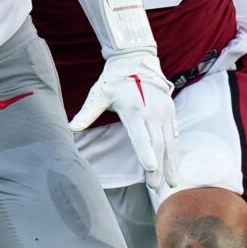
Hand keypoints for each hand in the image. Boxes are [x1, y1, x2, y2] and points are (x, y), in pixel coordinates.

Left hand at [71, 50, 179, 192]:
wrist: (136, 60)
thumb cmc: (114, 80)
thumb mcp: (99, 94)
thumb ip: (87, 112)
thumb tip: (72, 128)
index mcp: (134, 109)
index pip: (141, 135)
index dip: (145, 152)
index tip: (150, 168)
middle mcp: (152, 112)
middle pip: (158, 144)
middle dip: (158, 167)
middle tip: (156, 187)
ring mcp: (164, 112)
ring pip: (170, 141)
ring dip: (171, 163)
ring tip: (171, 182)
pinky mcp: (170, 111)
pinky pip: (174, 133)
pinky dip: (175, 149)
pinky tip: (174, 163)